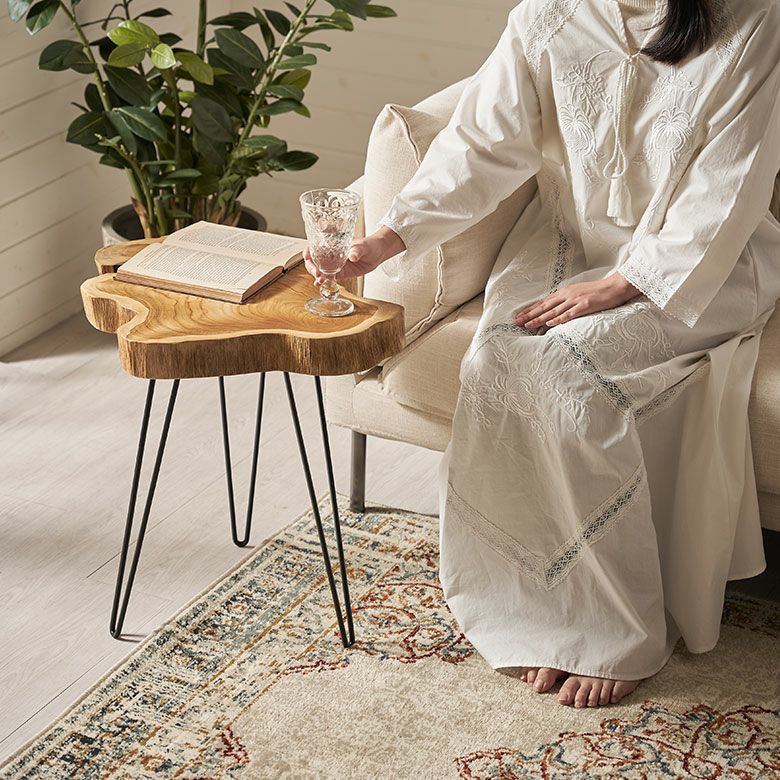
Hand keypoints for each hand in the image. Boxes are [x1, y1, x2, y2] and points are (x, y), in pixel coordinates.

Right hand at [303, 226, 406, 285]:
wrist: (378, 253)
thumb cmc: (370, 245)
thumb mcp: (363, 246)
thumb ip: (357, 250)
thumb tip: (352, 256)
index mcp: (334, 245)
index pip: (316, 247)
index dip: (308, 251)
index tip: (307, 257)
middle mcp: (332, 255)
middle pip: (315, 261)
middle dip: (312, 267)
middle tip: (317, 273)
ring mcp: (335, 265)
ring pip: (320, 270)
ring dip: (317, 275)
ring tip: (319, 280)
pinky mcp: (341, 273)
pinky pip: (329, 277)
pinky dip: (324, 281)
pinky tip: (321, 285)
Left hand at [514, 272, 639, 328]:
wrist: (614, 287)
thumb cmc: (597, 292)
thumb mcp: (577, 294)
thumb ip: (565, 301)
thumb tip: (553, 310)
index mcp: (564, 292)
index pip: (543, 302)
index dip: (530, 309)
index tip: (519, 316)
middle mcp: (567, 295)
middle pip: (544, 306)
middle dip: (529, 315)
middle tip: (516, 322)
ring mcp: (575, 300)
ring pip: (553, 311)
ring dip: (539, 319)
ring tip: (528, 325)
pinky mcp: (585, 306)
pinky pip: (569, 314)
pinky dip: (558, 319)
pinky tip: (549, 323)